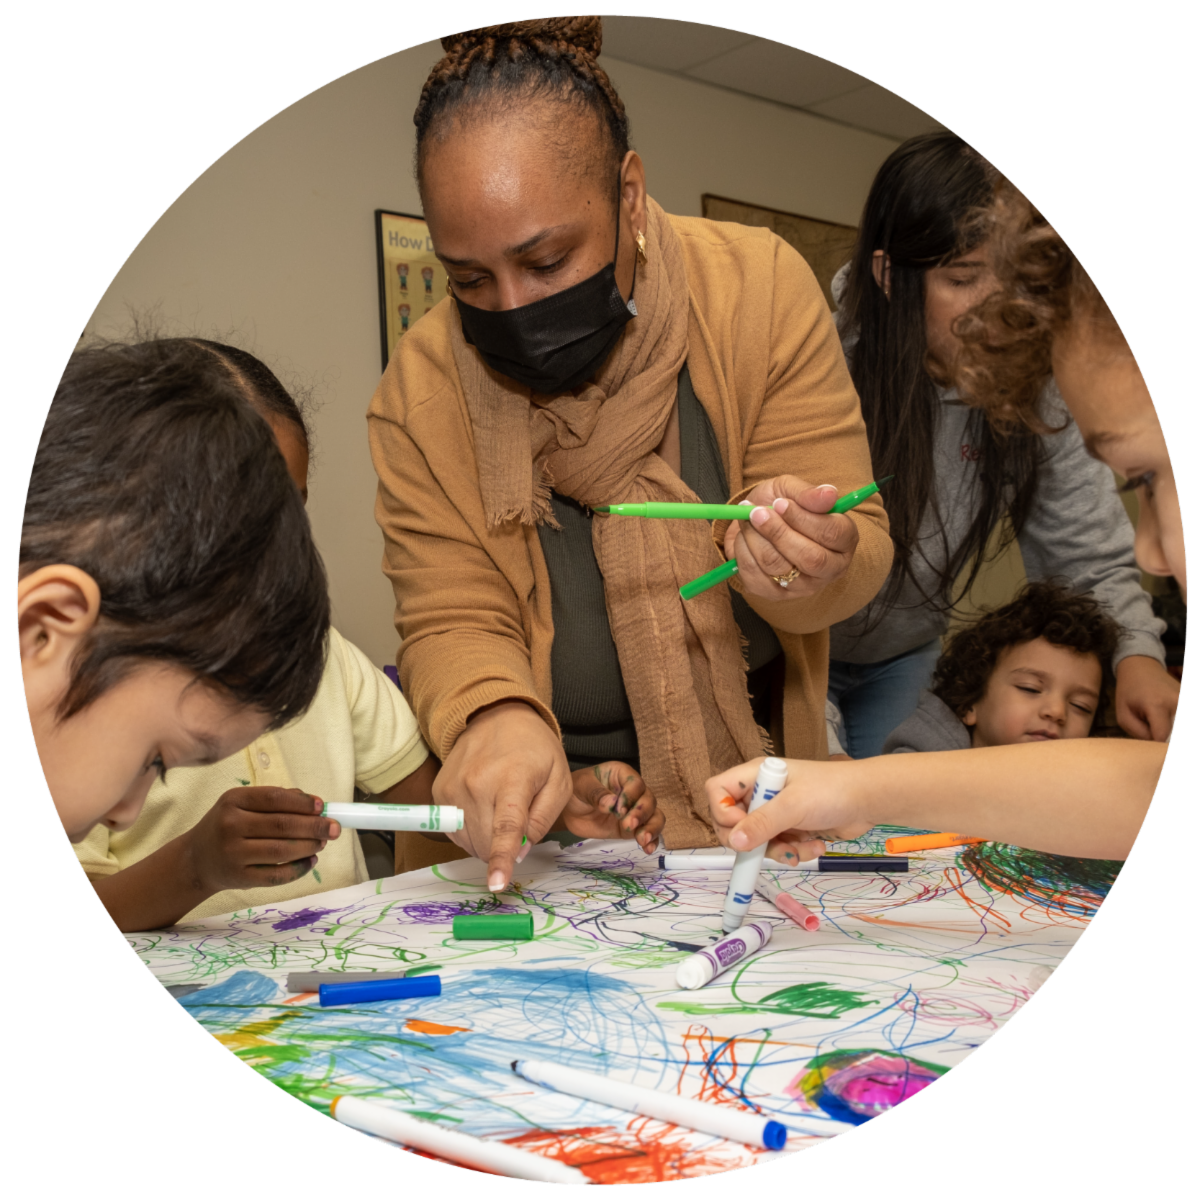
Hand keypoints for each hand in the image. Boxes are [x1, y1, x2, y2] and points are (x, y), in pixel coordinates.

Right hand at [183, 786, 336, 891]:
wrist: (196, 861)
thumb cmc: (226, 826)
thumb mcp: (241, 804)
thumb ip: (275, 800)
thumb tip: (314, 802)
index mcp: (233, 800)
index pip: (274, 798)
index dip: (302, 802)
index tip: (322, 807)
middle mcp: (230, 825)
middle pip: (281, 825)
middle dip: (314, 826)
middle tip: (334, 828)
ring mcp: (233, 854)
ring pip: (281, 851)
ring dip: (309, 846)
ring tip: (323, 842)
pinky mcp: (240, 878)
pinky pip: (276, 875)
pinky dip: (298, 869)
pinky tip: (311, 861)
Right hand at [433, 700, 572, 891]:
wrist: (497, 716)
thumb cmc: (534, 749)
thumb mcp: (558, 779)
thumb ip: (543, 819)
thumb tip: (520, 853)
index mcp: (512, 779)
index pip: (505, 827)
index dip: (502, 859)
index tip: (497, 885)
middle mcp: (477, 783)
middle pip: (485, 843)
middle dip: (504, 848)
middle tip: (519, 820)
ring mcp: (453, 788)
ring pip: (468, 842)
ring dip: (487, 840)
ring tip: (500, 809)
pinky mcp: (439, 792)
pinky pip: (455, 831)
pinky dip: (472, 830)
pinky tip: (484, 808)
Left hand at [562, 762, 664, 852]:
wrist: (569, 811)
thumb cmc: (576, 791)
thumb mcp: (582, 787)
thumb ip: (596, 794)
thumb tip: (611, 803)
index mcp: (622, 775)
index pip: (636, 784)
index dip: (631, 797)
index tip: (619, 810)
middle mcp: (633, 791)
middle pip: (649, 800)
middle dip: (642, 814)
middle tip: (628, 825)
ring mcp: (635, 810)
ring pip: (654, 816)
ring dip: (652, 828)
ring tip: (643, 840)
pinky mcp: (632, 828)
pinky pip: (648, 832)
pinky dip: (651, 841)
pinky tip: (648, 849)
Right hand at [705, 757, 873, 860]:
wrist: (870, 801)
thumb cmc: (832, 791)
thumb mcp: (793, 806)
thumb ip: (762, 823)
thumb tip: (733, 841)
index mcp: (756, 776)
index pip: (718, 791)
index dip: (721, 811)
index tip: (739, 826)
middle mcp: (761, 793)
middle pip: (732, 822)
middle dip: (751, 840)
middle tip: (768, 845)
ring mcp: (776, 812)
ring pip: (755, 841)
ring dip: (776, 850)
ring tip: (799, 848)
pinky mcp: (790, 829)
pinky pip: (777, 847)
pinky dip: (793, 852)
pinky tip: (813, 847)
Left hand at [722, 476, 859, 602]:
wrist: (757, 521)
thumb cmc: (781, 504)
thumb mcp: (792, 490)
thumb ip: (809, 493)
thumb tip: (829, 493)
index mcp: (845, 539)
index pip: (832, 534)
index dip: (803, 518)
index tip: (779, 503)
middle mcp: (831, 568)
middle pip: (810, 558)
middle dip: (778, 532)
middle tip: (756, 512)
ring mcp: (805, 586)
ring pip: (778, 567)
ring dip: (755, 539)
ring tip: (747, 518)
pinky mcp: (777, 595)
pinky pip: (755, 576)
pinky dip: (743, 552)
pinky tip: (744, 537)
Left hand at [1115, 655, 1179, 740]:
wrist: (1141, 668)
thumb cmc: (1129, 692)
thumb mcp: (1123, 714)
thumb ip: (1139, 733)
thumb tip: (1156, 744)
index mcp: (1157, 704)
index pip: (1163, 736)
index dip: (1155, 743)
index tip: (1148, 740)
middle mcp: (1177, 701)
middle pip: (1175, 733)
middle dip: (1166, 736)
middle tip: (1152, 727)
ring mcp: (1184, 698)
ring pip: (1178, 726)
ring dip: (1171, 728)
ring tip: (1159, 720)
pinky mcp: (1186, 697)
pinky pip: (1180, 717)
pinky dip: (1175, 721)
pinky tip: (1168, 716)